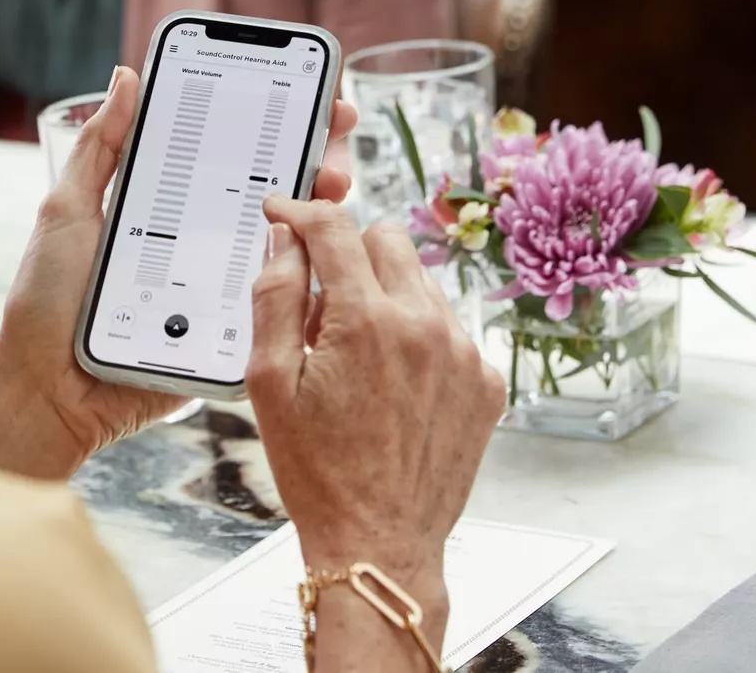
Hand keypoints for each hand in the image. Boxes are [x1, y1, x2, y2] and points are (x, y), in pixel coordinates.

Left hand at [0, 66, 359, 479]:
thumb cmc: (46, 302)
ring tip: (334, 193)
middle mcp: (206, 241)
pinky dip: (314, 283)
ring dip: (326, 214)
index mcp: (172, 205)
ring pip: (293, 246)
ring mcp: (224, 288)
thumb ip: (100, 148)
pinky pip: (283, 307)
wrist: (48, 391)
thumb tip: (128, 78)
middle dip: (321, 159)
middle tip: (334, 151)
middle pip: (280, 191)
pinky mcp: (232, 335)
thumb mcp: (67, 211)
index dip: (283, 121)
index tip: (320, 95)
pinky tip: (331, 256)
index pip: (237, 152)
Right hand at [246, 197, 503, 598]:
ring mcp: (463, 353)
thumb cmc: (319, 474)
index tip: (284, 214)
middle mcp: (424, 325)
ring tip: (356, 353)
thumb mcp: (270, 383)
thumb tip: (284, 241)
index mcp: (366, 320)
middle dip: (348, 251)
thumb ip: (275, 298)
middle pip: (387, 238)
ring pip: (421, 281)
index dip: (301, 212)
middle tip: (321, 301)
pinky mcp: (485, 382)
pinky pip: (449, 328)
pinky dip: (418, 336)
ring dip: (385, 294)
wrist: (378, 543)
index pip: (334, 229)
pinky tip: (392, 382)